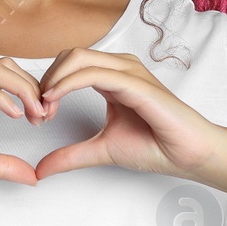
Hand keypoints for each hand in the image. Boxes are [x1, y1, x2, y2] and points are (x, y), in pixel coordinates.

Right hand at [0, 58, 50, 204]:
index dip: (30, 90)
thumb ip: (0, 166)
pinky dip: (1, 98)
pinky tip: (16, 116)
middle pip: (4, 65)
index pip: (4, 75)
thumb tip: (33, 176)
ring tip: (35, 114)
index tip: (44, 116)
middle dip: (32, 85)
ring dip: (22, 89)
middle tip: (45, 114)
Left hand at [32, 47, 224, 181]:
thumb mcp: (101, 149)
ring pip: (78, 58)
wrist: (188, 154)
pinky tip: (55, 100)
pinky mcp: (136, 83)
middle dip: (46, 80)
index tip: (38, 116)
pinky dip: (68, 84)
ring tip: (44, 109)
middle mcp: (120, 68)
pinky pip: (94, 73)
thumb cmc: (155, 146)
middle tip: (38, 113)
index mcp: (112, 77)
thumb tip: (39, 169)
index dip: (47, 86)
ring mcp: (129, 71)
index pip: (69, 65)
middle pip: (69, 56)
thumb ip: (70, 155)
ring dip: (53, 81)